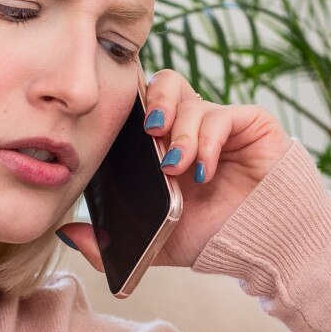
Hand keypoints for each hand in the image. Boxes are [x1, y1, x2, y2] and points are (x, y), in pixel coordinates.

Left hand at [55, 67, 291, 269]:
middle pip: (165, 84)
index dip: (129, 109)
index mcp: (165, 144)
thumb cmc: (215, 238)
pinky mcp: (250, 123)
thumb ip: (110, 242)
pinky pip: (222, 115)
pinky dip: (206, 141)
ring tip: (175, 167)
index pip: (142, 106)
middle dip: (153, 104)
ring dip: (179, 134)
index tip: (118, 133)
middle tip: (149, 134)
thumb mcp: (155, 243)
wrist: (265, 247)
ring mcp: (221, 123)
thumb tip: (66, 232)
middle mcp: (191, 126)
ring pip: (190, 100)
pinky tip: (202, 170)